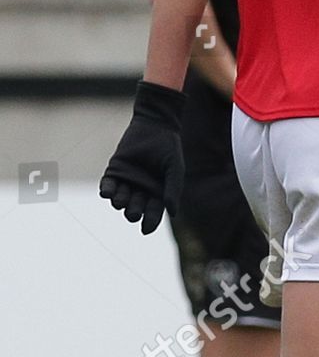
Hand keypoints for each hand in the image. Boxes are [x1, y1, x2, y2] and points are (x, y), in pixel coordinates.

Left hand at [99, 80, 185, 233]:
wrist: (154, 126)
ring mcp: (126, 181)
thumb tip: (172, 212)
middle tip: (134, 211)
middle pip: (135, 209)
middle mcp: (141, 190)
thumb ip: (173, 189)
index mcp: (157, 192)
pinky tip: (106, 194)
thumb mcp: (174, 169)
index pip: (153, 212)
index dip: (150, 223)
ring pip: (119, 201)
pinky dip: (106, 191)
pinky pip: (107, 187)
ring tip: (121, 200)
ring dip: (119, 203)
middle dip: (133, 212)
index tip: (145, 230)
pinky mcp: (114, 172)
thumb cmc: (168, 148)